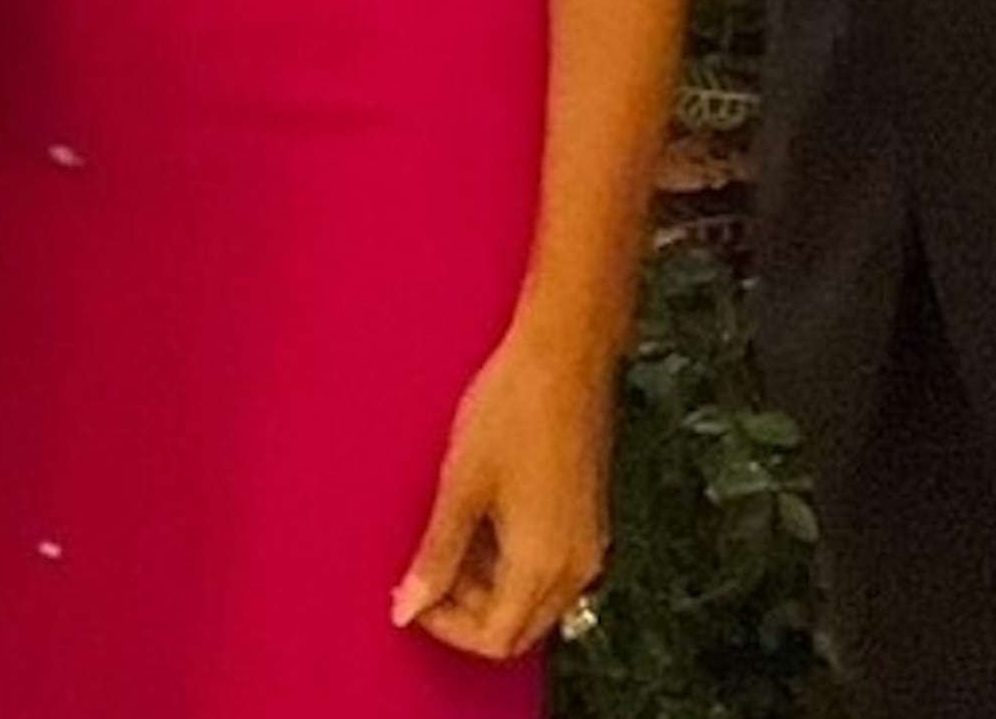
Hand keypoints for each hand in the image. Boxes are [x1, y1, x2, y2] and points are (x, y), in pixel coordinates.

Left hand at [390, 324, 613, 659]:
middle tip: (421, 571)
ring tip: (443, 539)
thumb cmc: (511, 410)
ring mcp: (586, 544)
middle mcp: (576, 568)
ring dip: (486, 587)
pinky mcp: (587, 520)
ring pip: (533, 601)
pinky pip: (547, 569)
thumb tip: (408, 608)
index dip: (446, 628)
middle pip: (517, 628)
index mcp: (543, 566)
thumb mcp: (459, 486)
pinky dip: (508, 562)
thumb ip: (435, 555)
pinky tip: (477, 520)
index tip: (410, 594)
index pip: (495, 640)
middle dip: (465, 613)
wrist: (564, 356)